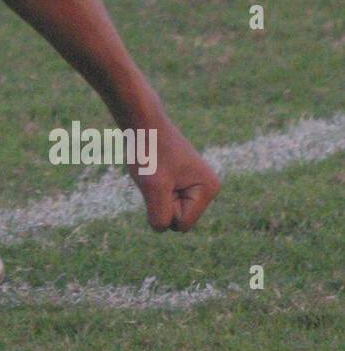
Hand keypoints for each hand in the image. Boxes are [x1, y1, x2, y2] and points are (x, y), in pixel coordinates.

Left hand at [132, 116, 220, 232]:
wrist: (142, 123)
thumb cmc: (149, 151)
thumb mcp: (153, 186)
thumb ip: (160, 215)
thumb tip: (163, 227)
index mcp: (209, 189)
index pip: (182, 224)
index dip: (165, 206)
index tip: (162, 180)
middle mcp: (207, 189)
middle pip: (177, 220)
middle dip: (160, 202)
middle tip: (156, 175)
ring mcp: (195, 185)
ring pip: (168, 210)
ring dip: (155, 195)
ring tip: (154, 171)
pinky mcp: (182, 182)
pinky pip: (163, 200)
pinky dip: (153, 189)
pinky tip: (154, 169)